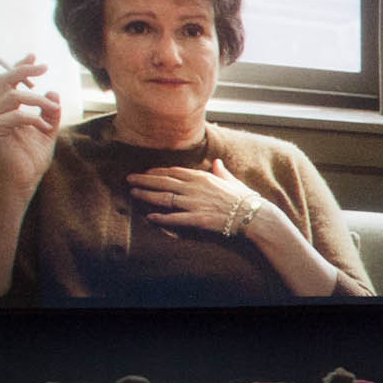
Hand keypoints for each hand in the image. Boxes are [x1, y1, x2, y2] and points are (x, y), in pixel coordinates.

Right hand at [0, 56, 59, 193]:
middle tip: (44, 67)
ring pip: (13, 95)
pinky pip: (15, 115)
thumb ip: (50, 112)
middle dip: (24, 70)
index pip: (8, 81)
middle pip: (4, 80)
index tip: (35, 57)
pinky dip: (34, 119)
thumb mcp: (47, 130)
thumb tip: (54, 91)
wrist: (23, 181)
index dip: (20, 66)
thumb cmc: (31, 159)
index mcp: (3, 109)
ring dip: (38, 99)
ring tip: (54, 109)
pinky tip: (45, 129)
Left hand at [127, 158, 276, 238]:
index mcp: (202, 177)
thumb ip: (220, 171)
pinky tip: (150, 217)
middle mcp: (195, 188)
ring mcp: (195, 203)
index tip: (146, 172)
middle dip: (144, 180)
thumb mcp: (231, 180)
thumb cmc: (244, 198)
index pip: (174, 171)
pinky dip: (161, 218)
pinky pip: (174, 218)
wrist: (253, 214)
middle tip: (129, 179)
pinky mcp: (197, 219)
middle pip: (163, 182)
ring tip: (134, 194)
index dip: (157, 172)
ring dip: (147, 195)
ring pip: (164, 198)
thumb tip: (216, 162)